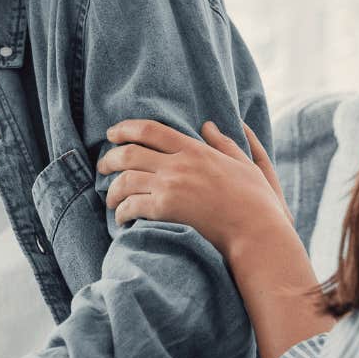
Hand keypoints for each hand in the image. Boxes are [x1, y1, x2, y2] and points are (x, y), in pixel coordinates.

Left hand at [100, 119, 332, 357]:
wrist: (256, 232)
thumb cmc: (256, 201)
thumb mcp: (245, 164)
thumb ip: (225, 143)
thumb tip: (209, 125)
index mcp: (195, 149)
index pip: (150, 129)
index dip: (125, 129)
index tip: (112, 134)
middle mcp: (178, 164)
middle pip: (129, 153)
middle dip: (109, 159)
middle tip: (102, 166)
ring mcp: (170, 186)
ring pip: (125, 180)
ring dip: (112, 189)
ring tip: (110, 198)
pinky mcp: (165, 210)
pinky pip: (131, 205)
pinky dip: (122, 211)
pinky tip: (122, 218)